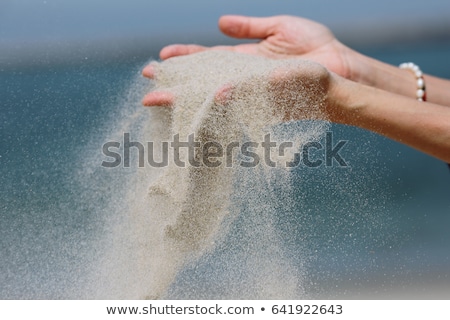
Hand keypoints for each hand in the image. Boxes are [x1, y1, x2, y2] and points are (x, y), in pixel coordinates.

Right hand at [142, 15, 353, 106]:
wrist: (341, 67)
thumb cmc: (314, 48)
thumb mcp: (278, 28)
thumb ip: (249, 27)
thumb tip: (218, 23)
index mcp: (243, 60)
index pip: (206, 59)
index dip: (183, 58)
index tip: (159, 58)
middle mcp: (243, 78)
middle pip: (203, 81)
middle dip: (175, 82)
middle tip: (147, 85)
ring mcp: (253, 90)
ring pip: (213, 94)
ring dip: (187, 98)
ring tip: (159, 99)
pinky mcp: (267, 99)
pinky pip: (242, 100)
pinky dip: (224, 99)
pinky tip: (206, 97)